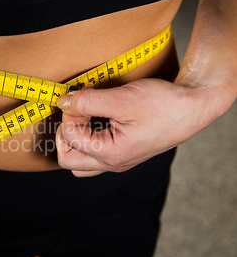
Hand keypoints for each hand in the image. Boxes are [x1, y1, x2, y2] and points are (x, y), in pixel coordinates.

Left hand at [55, 78, 212, 176]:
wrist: (194, 106)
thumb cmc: (165, 104)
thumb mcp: (122, 99)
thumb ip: (87, 102)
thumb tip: (63, 102)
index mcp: (111, 154)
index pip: (69, 136)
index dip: (70, 111)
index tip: (83, 93)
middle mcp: (113, 164)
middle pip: (67, 159)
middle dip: (64, 132)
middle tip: (76, 111)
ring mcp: (118, 161)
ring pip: (79, 161)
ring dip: (73, 139)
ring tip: (84, 116)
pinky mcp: (123, 153)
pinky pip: (93, 156)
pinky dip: (86, 139)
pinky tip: (95, 119)